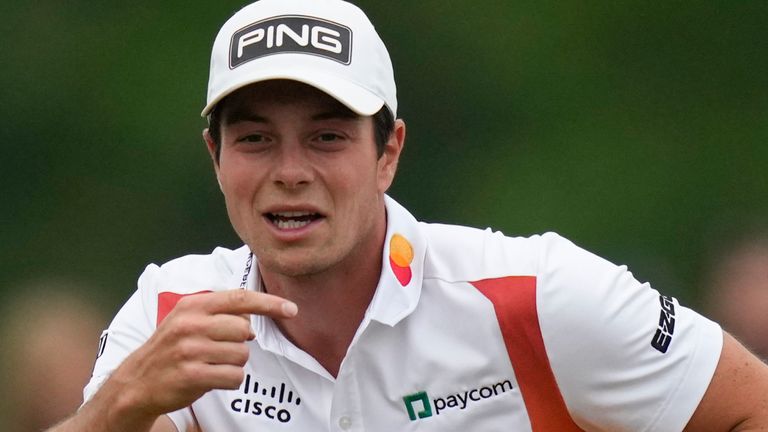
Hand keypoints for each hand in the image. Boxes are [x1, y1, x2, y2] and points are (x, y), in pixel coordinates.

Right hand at [111, 289, 297, 418]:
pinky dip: (229, 380)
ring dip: (232, 364)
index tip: (292, 309)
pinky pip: (234, 377)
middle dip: (239, 344)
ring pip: (241, 355)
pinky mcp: (192, 375)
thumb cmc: (171, 349)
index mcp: (193, 305)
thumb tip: (253, 323)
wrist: (137, 381)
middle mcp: (190, 324)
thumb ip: (220, 314)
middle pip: (244, 330)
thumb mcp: (189, 320)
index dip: (270, 304)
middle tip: (218, 351)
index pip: (240, 299)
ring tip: (210, 365)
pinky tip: (210, 378)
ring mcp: (190, 350)